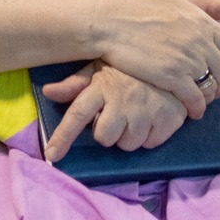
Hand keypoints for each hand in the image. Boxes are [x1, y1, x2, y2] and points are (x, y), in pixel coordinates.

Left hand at [42, 62, 188, 162]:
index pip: (77, 114)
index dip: (63, 136)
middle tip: (115, 116)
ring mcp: (146, 112)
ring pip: (126, 145)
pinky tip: (150, 118)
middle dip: (106, 131)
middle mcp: (122, 101)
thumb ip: (74, 84)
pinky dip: (148, 136)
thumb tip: (48, 92)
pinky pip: (148, 145)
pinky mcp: (167, 121)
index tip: (51, 155)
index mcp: (102, 87)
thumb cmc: (129, 70)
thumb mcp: (100, 69)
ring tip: (135, 114)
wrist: (172, 63)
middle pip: (103, 137)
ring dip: (128, 135)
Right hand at [92, 0, 219, 117]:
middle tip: (214, 89)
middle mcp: (200, 41)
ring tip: (202, 100)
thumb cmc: (137, 7)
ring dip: (210, 97)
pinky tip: (191, 111)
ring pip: (212, 86)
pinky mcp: (172, 77)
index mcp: (203, 22)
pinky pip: (195, 99)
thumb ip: (206, 3)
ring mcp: (188, 60)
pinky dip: (196, 108)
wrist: (107, 22)